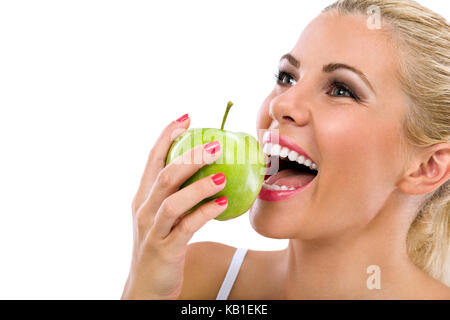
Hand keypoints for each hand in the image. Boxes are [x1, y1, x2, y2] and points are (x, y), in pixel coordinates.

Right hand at [121, 115, 227, 298]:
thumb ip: (178, 195)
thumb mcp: (164, 216)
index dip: (167, 136)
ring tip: (224, 175)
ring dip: (199, 185)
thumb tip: (209, 172)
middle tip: (215, 144)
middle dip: (189, 156)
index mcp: (143, 196)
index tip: (186, 118)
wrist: (146, 286)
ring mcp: (152, 229)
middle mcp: (144, 208)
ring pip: (172, 200)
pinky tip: (222, 205)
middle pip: (164, 174)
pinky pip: (185, 227)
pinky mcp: (164, 249)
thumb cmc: (161, 245)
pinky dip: (204, 213)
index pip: (152, 159)